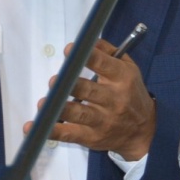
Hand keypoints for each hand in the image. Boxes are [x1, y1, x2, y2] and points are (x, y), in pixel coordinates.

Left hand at [24, 39, 155, 160]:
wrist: (143, 130)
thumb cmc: (131, 92)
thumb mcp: (128, 68)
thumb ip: (108, 51)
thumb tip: (87, 41)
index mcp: (122, 78)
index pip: (104, 65)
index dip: (86, 57)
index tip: (70, 50)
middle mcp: (113, 100)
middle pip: (89, 90)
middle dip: (69, 85)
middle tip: (54, 81)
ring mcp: (102, 121)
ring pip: (79, 114)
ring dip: (60, 108)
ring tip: (44, 104)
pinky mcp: (92, 137)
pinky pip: (70, 135)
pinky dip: (53, 132)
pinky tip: (36, 128)